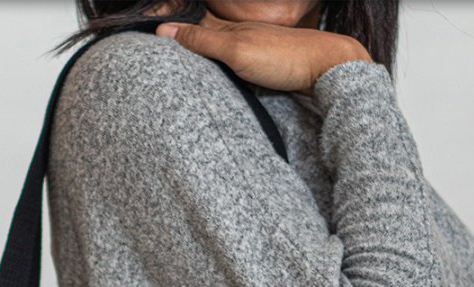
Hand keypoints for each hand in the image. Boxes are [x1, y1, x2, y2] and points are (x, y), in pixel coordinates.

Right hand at [154, 10, 372, 96]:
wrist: (326, 69)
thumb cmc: (284, 59)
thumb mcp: (237, 50)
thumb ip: (202, 41)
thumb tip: (164, 31)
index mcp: (229, 29)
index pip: (191, 26)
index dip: (170, 27)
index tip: (147, 31)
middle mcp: (238, 36)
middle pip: (202, 36)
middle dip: (181, 38)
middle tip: (156, 43)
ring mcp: (251, 51)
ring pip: (217, 50)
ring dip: (199, 52)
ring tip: (177, 56)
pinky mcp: (263, 66)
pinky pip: (231, 64)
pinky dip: (218, 65)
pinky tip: (215, 73)